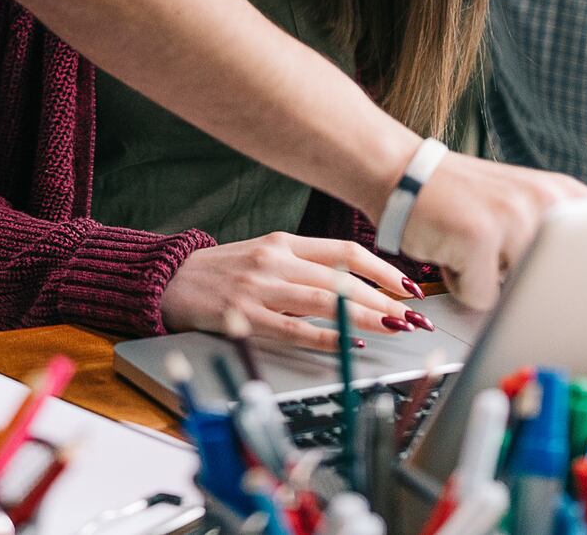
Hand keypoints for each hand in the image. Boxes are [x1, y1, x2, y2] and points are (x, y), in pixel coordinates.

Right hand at [160, 233, 427, 352]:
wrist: (172, 280)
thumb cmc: (225, 271)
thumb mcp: (266, 254)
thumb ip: (305, 265)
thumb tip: (357, 286)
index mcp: (284, 242)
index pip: (345, 251)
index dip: (383, 269)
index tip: (409, 286)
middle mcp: (276, 261)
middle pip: (342, 279)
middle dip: (385, 299)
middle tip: (414, 316)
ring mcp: (261, 288)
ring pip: (326, 302)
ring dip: (367, 316)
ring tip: (395, 328)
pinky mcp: (246, 316)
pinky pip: (295, 330)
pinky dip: (328, 338)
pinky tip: (352, 344)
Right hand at [399, 152, 586, 309]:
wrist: (401, 174)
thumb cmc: (461, 201)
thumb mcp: (522, 205)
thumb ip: (560, 237)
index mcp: (562, 194)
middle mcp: (544, 200)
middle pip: (559, 284)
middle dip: (530, 290)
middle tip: (502, 261)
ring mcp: (512, 216)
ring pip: (519, 294)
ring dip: (491, 284)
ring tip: (474, 251)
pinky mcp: (479, 236)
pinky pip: (482, 297)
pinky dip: (462, 285)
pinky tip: (451, 251)